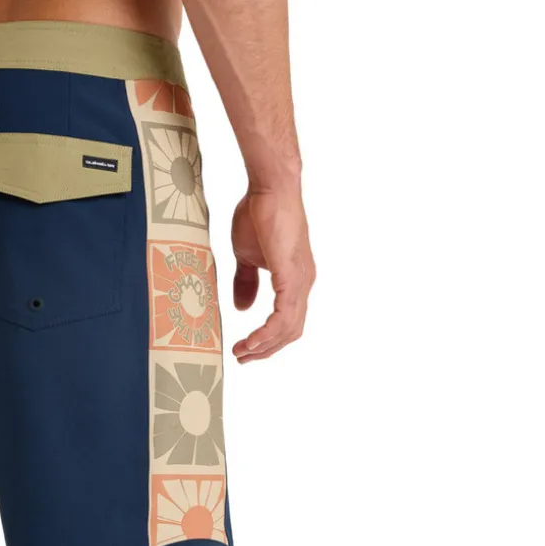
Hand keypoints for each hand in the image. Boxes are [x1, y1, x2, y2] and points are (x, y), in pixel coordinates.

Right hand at [230, 185, 314, 362]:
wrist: (269, 188)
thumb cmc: (258, 214)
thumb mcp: (246, 256)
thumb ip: (246, 283)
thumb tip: (243, 308)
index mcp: (294, 279)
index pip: (287, 321)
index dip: (267, 340)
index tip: (245, 349)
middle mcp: (303, 283)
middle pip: (290, 332)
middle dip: (265, 350)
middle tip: (241, 357)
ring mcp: (300, 280)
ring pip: (288, 328)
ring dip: (264, 346)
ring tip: (242, 352)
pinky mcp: (292, 276)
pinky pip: (283, 316)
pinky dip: (268, 333)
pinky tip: (253, 340)